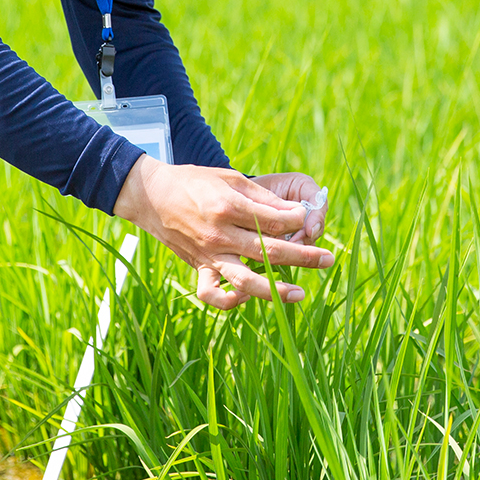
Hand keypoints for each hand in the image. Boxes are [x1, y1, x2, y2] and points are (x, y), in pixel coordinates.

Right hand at [113, 156, 333, 308]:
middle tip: (327, 259)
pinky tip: (249, 298)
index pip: (273, 220)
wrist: (152, 196)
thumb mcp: (230, 178)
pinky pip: (212, 294)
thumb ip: (262, 198)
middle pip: (269, 250)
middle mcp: (220, 234)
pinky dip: (230, 301)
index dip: (297, 221)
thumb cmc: (195, 182)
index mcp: (229, 207)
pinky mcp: (198, 267)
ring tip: (300, 294)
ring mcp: (208, 255)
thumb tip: (295, 211)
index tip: (309, 218)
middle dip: (303, 256)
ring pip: (245, 280)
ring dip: (275, 290)